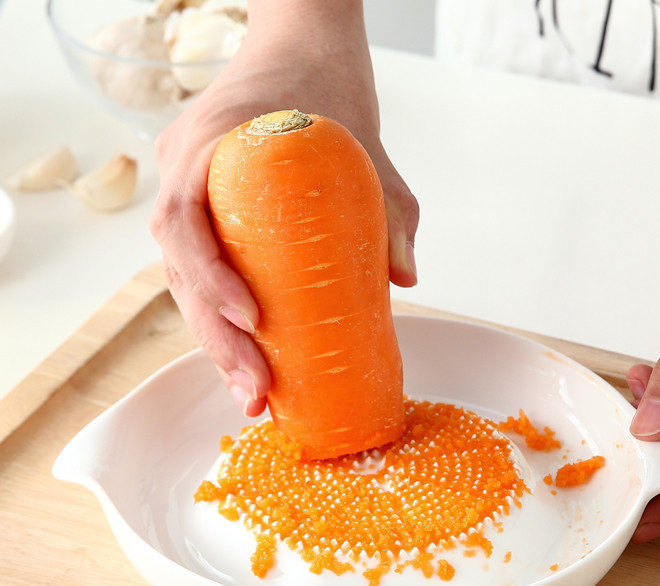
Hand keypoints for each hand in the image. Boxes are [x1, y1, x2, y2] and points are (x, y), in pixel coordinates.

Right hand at [149, 1, 418, 415]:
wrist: (302, 43)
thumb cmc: (326, 84)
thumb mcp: (368, 144)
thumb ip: (392, 207)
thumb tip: (405, 278)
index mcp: (208, 144)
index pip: (185, 219)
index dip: (210, 277)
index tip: (252, 320)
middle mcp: (182, 173)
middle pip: (179, 268)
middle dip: (216, 338)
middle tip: (256, 390)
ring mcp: (185, 192)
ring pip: (183, 280)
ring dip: (214, 341)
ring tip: (252, 392)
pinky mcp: (203, 213)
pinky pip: (199, 270)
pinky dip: (220, 317)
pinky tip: (247, 357)